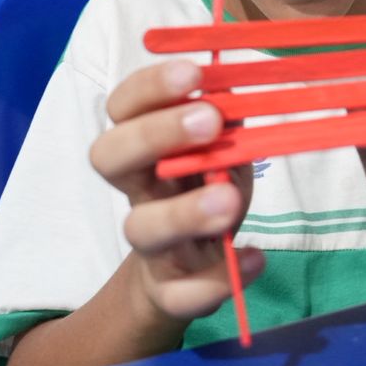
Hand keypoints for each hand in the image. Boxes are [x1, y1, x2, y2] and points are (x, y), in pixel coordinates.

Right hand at [89, 60, 263, 324]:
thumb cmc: (205, 187)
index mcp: (145, 146)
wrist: (185, 271)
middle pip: (110, 157)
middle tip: (208, 121)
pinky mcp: (171, 290)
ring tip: (228, 199)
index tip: (193, 72)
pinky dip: (218, 279)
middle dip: (157, 134)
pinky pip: (182, 293)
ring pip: (141, 229)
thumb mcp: (220, 147)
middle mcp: (138, 190)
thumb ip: (226, 119)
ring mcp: (151, 243)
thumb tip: (236, 86)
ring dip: (184, 213)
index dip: (151, 87)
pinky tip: (255, 258)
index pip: (123, 107)